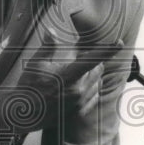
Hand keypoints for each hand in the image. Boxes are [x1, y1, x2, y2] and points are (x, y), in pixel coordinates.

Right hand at [0, 33, 121, 135]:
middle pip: (98, 69)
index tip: (119, 42)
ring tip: (74, 75)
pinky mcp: (79, 111)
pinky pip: (94, 96)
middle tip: (76, 60)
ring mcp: (80, 102)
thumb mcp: (35, 64)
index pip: (93, 59)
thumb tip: (52, 30)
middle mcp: (78, 90)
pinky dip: (91, 88)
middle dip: (92, 61)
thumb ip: (48, 47)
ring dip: (92, 75)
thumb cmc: (29, 87)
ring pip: (97, 82)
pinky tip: (77, 87)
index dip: (108, 50)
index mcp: (69, 76)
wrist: (24, 114)